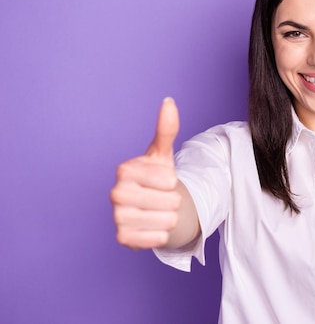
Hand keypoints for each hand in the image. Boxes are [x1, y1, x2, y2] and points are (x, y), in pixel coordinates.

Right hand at [110, 98, 181, 249]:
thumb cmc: (157, 178)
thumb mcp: (163, 154)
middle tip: (160, 198)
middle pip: (170, 201)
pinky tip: (152, 226)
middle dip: (173, 201)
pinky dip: (162, 234)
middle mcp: (115, 192)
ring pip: (167, 220)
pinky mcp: (122, 238)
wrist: (151, 207)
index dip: (173, 181)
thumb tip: (168, 102)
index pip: (169, 180)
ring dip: (169, 218)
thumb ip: (166, 129)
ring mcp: (116, 216)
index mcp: (125, 169)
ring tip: (158, 211)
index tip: (162, 180)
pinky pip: (158, 238)